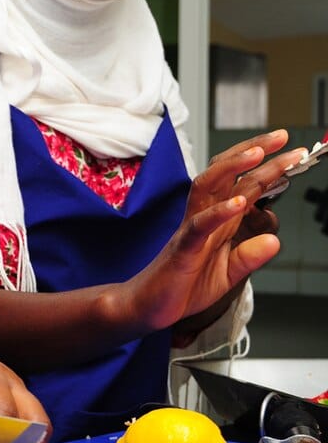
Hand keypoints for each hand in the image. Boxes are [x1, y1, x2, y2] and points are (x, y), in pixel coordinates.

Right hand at [126, 130, 302, 336]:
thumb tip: (275, 242)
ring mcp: (192, 228)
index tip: (294, 153)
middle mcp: (205, 216)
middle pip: (226, 172)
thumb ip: (250, 257)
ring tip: (258, 155)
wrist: (148, 307)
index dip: (271, 167)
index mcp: (218, 221)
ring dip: (233, 167)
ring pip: (209, 186)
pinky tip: (239, 203)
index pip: (246, 185)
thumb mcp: (228, 274)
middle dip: (254, 151)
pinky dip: (219, 212)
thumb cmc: (182, 286)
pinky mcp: (183, 247)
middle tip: (281, 136)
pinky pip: (200, 224)